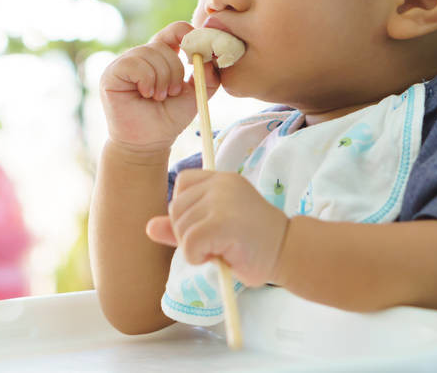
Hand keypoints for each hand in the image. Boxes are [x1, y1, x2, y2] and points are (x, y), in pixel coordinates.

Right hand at [100, 22, 219, 153]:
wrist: (148, 142)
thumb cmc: (169, 118)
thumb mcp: (195, 95)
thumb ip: (208, 76)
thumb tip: (211, 56)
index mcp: (162, 55)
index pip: (175, 30)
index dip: (187, 36)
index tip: (195, 54)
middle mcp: (142, 55)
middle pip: (164, 45)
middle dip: (175, 71)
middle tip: (171, 93)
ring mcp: (125, 62)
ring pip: (150, 53)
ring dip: (161, 79)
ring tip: (157, 97)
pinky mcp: (112, 73)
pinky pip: (134, 64)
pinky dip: (146, 80)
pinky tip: (145, 94)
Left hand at [145, 170, 289, 286]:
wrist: (287, 252)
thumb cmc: (252, 242)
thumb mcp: (214, 229)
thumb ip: (183, 226)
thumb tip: (148, 227)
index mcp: (221, 179)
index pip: (182, 183)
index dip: (186, 209)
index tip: (206, 225)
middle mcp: (221, 184)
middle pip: (175, 208)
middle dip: (187, 232)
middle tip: (215, 243)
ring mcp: (222, 201)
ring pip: (180, 228)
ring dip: (194, 248)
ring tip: (221, 249)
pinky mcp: (222, 223)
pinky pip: (189, 245)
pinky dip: (198, 257)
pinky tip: (221, 256)